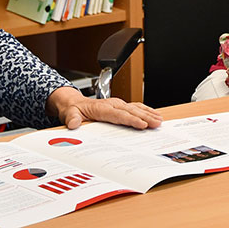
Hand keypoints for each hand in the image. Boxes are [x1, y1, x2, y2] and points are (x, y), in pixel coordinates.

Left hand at [47, 86, 161, 129]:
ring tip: (159, 120)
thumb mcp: (69, 114)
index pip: (118, 114)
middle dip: (145, 116)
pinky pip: (135, 107)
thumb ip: (72, 118)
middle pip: (130, 110)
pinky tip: (154, 114)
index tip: (142, 124)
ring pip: (135, 107)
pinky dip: (146, 110)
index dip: (131, 119)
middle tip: (157, 123)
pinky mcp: (120, 106)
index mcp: (101, 108)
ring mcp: (117, 104)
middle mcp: (111, 104)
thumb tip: (73, 123)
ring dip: (148, 113)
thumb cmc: (74, 109)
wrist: (73, 103)